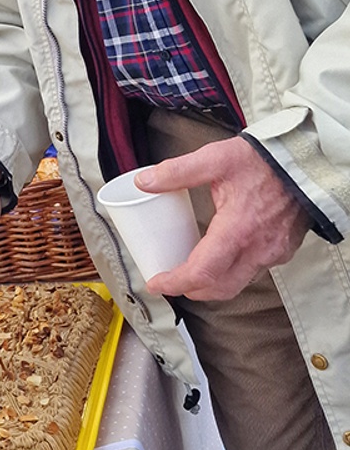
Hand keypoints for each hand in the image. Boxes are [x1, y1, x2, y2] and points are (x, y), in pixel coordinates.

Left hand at [140, 136, 310, 300]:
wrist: (305, 161)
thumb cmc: (262, 160)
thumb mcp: (215, 159)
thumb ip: (177, 172)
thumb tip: (144, 181)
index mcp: (237, 230)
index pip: (202, 272)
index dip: (175, 283)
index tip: (156, 283)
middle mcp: (258, 249)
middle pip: (219, 287)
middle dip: (191, 290)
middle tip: (170, 281)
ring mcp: (273, 253)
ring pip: (238, 282)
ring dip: (212, 283)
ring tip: (191, 270)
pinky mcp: (283, 251)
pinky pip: (254, 271)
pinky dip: (232, 272)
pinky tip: (221, 257)